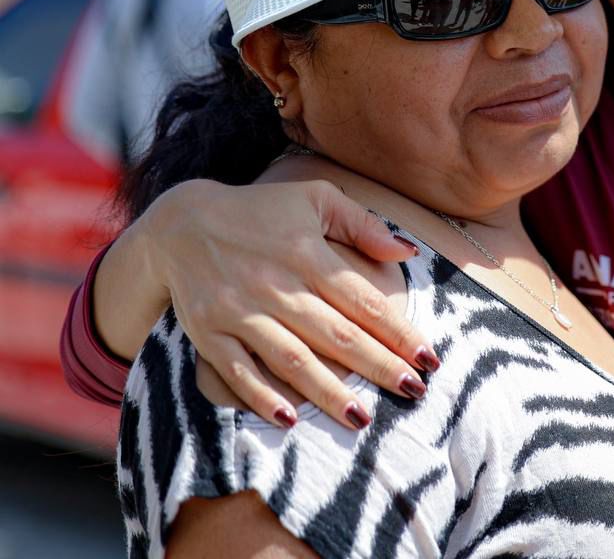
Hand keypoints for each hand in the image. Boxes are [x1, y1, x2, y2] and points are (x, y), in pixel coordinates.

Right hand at [142, 177, 436, 429]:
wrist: (180, 223)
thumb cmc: (260, 211)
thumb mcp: (314, 199)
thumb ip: (362, 225)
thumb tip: (408, 251)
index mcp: (306, 252)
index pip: (362, 300)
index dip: (398, 331)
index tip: (429, 357)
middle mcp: (275, 284)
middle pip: (336, 334)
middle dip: (378, 366)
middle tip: (414, 392)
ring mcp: (240, 311)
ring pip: (292, 359)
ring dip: (329, 391)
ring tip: (362, 418)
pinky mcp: (208, 333)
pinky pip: (238, 371)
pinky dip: (263, 397)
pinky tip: (291, 419)